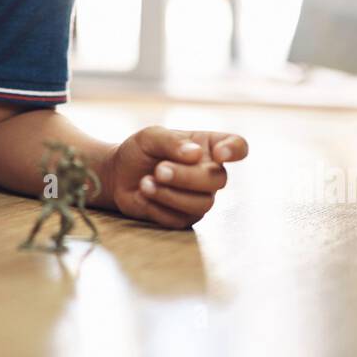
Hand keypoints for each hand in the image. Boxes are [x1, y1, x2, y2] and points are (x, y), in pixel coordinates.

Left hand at [106, 126, 247, 228]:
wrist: (118, 175)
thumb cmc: (140, 151)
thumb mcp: (150, 137)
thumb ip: (172, 142)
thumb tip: (195, 154)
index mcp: (208, 146)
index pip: (238, 146)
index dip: (235, 150)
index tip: (220, 153)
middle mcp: (209, 173)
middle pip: (218, 180)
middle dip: (186, 177)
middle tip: (159, 170)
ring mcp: (199, 198)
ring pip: (202, 204)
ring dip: (171, 194)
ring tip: (146, 183)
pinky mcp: (184, 218)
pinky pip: (180, 219)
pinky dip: (158, 207)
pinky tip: (143, 194)